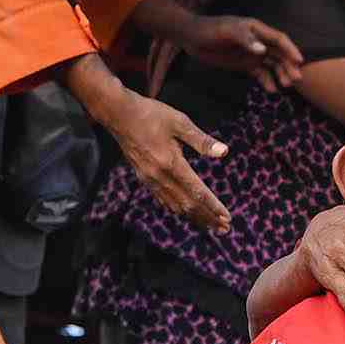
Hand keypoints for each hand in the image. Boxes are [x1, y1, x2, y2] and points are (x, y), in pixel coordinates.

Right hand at [66, 56, 230, 231]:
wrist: (118, 114)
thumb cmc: (150, 114)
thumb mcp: (180, 122)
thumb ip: (202, 141)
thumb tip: (225, 152)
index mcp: (172, 163)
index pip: (197, 192)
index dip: (213, 207)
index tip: (226, 217)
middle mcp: (160, 176)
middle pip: (188, 205)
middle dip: (207, 218)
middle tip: (224, 228)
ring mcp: (150, 179)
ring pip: (175, 206)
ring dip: (194, 218)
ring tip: (210, 225)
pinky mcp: (144, 178)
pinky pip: (163, 200)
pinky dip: (178, 209)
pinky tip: (186, 212)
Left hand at [183, 15, 304, 92]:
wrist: (192, 38)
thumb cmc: (210, 30)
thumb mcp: (226, 31)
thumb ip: (245, 39)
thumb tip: (263, 51)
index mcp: (256, 29)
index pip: (278, 39)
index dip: (290, 49)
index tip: (299, 61)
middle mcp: (258, 42)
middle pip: (279, 54)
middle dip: (289, 66)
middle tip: (296, 80)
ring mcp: (252, 54)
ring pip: (272, 65)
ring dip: (280, 74)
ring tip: (285, 86)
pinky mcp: (245, 64)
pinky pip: (260, 74)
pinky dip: (267, 81)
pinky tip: (271, 90)